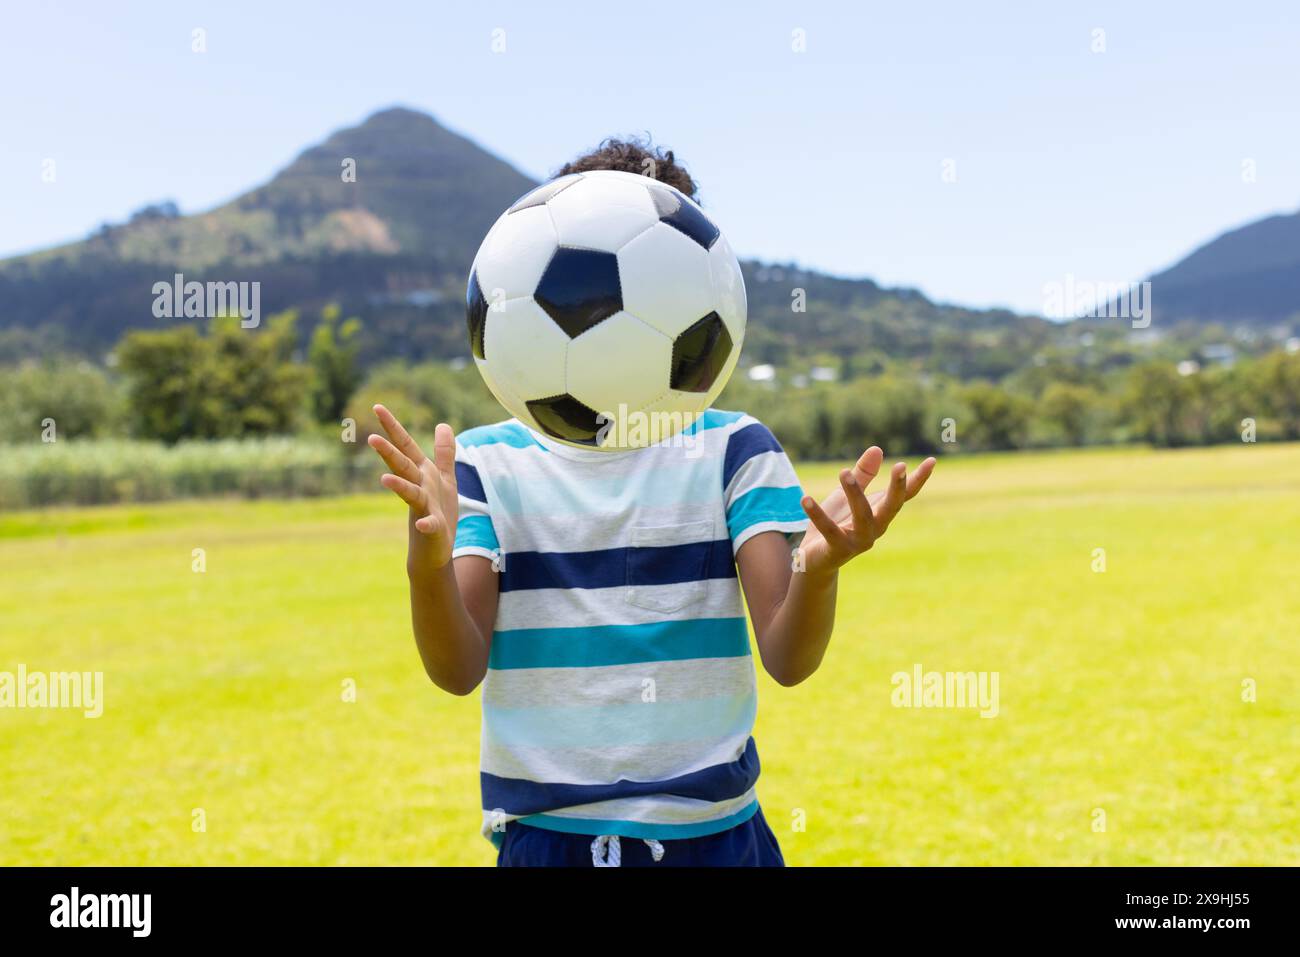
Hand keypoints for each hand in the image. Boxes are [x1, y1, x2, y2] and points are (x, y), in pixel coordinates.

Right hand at [367, 405, 458, 568]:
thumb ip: (444, 452)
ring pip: (411, 493)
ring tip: (384, 479)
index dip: (393, 427)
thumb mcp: (444, 478)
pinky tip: (422, 524)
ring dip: (399, 486)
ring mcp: (424, 509)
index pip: (406, 447)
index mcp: (422, 474)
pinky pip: (429, 526)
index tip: (377, 407)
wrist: (434, 550)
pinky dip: (426, 524)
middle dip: (389, 453)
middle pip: (403, 466)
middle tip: (371, 438)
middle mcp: (419, 488)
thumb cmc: (439, 512)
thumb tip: (443, 425)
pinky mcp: (433, 529)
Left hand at [798, 447, 935, 576]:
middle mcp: (876, 528)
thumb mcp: (846, 495)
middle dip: (897, 488)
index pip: (904, 496)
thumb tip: (877, 449)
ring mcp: (859, 541)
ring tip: (843, 472)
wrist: (815, 559)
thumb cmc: (835, 523)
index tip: (932, 460)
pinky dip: (817, 514)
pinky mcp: (837, 550)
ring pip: (862, 517)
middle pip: (892, 507)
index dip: (918, 480)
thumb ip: (861, 474)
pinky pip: (828, 530)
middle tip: (900, 466)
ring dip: (854, 494)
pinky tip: (806, 498)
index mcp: (880, 513)